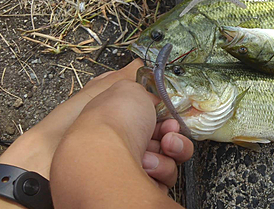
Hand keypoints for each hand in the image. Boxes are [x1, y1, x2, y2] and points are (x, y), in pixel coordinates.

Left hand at [77, 78, 193, 191]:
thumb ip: (142, 87)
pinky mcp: (136, 186)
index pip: (150, 116)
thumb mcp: (128, 87)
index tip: (169, 114)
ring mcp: (128, 165)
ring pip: (167, 158)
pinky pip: (163, 177)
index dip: (164, 114)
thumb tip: (151, 91)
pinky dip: (160, 171)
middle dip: (171, 134)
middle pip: (162, 137)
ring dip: (167, 153)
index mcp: (117, 116)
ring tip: (150, 153)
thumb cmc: (109, 124)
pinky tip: (146, 168)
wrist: (102, 162)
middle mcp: (121, 142)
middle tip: (168, 133)